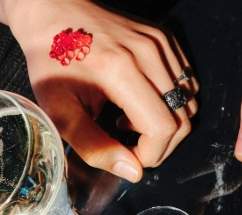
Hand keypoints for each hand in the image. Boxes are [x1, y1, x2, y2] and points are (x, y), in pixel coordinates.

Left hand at [0, 0, 199, 181]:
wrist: (53, 12)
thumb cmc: (52, 60)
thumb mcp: (61, 111)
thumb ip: (95, 146)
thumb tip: (133, 172)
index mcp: (120, 70)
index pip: (163, 127)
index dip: (151, 154)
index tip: (129, 157)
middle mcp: (148, 53)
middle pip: (183, 119)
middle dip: (162, 145)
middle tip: (130, 146)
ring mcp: (161, 43)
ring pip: (189, 102)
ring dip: (167, 123)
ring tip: (131, 121)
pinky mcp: (166, 39)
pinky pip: (187, 82)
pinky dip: (172, 102)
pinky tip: (139, 102)